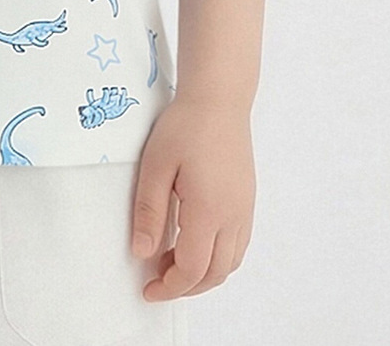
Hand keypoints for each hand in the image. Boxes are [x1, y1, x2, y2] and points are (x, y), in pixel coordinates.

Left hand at [129, 98, 254, 299]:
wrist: (219, 99)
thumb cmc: (185, 126)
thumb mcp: (155, 165)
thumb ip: (149, 211)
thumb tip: (142, 253)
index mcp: (209, 211)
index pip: (192, 269)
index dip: (169, 287)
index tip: (148, 289)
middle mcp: (233, 217)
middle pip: (215, 274)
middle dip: (185, 286)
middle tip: (157, 279)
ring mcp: (244, 209)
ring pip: (230, 263)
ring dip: (203, 274)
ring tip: (172, 261)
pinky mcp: (247, 201)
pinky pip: (238, 245)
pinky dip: (218, 258)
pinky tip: (195, 243)